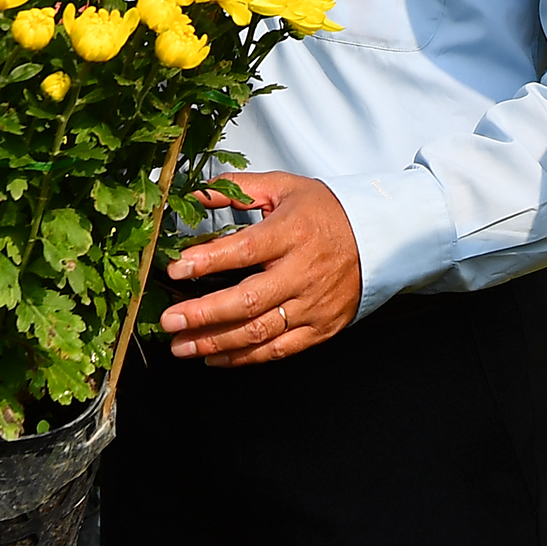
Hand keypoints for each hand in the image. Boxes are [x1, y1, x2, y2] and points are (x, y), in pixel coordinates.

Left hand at [156, 173, 360, 365]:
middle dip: (203, 314)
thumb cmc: (323, 211)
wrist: (377, 237)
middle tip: (169, 320)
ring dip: (215, 341)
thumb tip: (196, 192)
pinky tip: (214, 357)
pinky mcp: (320, 328)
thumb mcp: (283, 187)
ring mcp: (312, 304)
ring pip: (259, 331)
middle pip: (247, 300)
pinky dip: (243, 358)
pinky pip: (278, 350)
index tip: (176, 269)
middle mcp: (302, 271)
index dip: (208, 261)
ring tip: (180, 346)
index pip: (245, 250)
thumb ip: (238, 189)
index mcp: (292, 232)